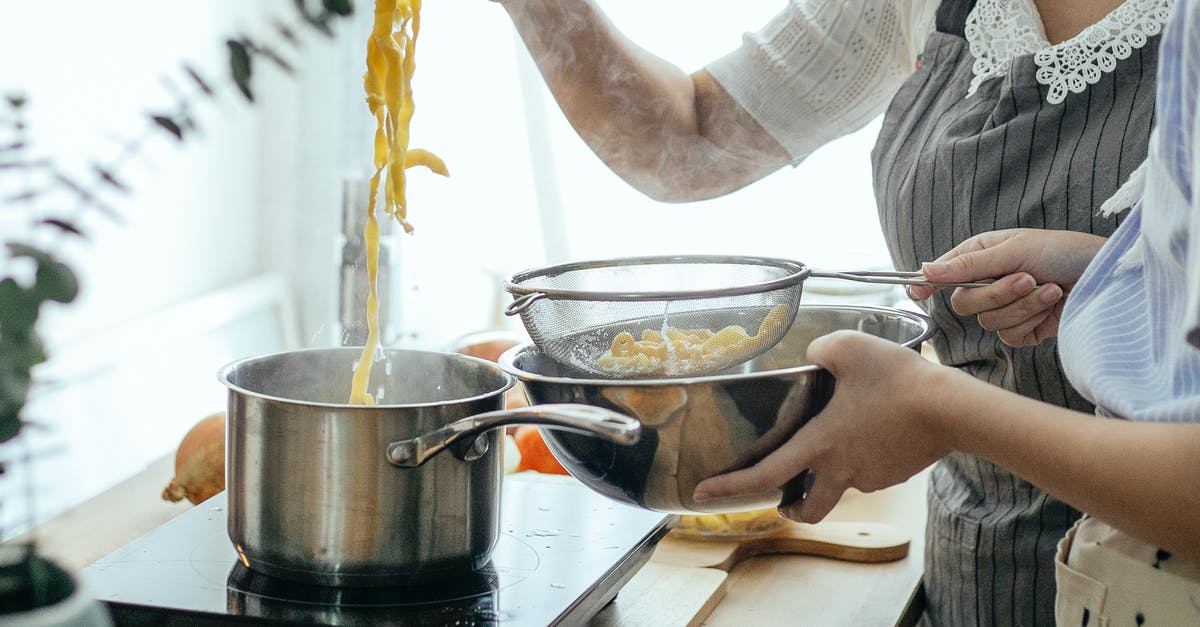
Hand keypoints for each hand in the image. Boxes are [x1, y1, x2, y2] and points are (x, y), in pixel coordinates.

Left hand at [692, 331, 952, 523]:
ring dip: (832, 474)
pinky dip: (864, 457)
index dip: (730, 487)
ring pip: (843, 484)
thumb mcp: (848, 348)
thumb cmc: (899, 380)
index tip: (703, 493)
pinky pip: (871, 469)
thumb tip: (811, 357)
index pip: (765, 474)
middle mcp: (842, 469)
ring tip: (839, 441)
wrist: (953, 409)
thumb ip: (819, 352)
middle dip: (791, 508)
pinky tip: (874, 430)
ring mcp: (871, 475)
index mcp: (820, 444)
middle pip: (808, 507)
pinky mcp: (895, 472)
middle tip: (783, 500)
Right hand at [906, 229, 1105, 346]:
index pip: (942, 273)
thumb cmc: (1064, 251)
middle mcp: (988, 283)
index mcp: (980, 257)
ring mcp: (1004, 309)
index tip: (917, 294)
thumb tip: (925, 269)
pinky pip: (1010, 336)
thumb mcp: (1015, 249)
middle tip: (1027, 278)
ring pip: (989, 322)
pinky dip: (1033, 320)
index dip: (927, 284)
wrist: (1105, 277)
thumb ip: (969, 265)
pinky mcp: (1022, 331)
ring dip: (1024, 305)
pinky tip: (1053, 304)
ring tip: (1050, 288)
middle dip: (998, 294)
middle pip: (964, 304)